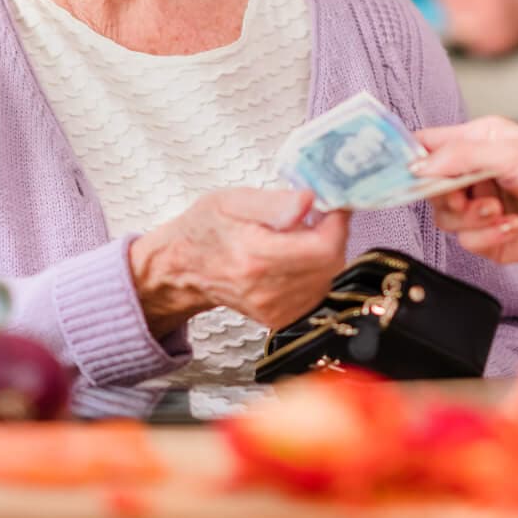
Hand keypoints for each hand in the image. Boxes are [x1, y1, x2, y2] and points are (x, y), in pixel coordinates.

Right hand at [129, 189, 351, 331]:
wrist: (181, 269)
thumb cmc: (203, 230)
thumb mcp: (231, 200)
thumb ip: (274, 202)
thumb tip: (309, 200)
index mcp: (256, 258)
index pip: (325, 248)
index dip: (337, 222)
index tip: (331, 204)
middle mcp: (267, 289)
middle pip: (331, 264)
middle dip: (332, 234)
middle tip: (315, 215)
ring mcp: (274, 309)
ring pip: (327, 278)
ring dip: (324, 253)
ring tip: (298, 235)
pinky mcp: (278, 318)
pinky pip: (316, 292)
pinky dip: (314, 271)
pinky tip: (294, 257)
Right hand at [410, 117, 517, 270]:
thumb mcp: (512, 152)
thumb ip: (460, 157)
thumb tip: (417, 166)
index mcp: (478, 142)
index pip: (429, 145)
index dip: (408, 155)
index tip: (397, 168)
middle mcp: (475, 174)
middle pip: (428, 187)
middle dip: (445, 192)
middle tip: (466, 193)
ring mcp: (482, 208)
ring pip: (445, 218)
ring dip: (471, 216)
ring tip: (500, 211)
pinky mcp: (491, 239)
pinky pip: (467, 241)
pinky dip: (488, 234)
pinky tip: (514, 226)